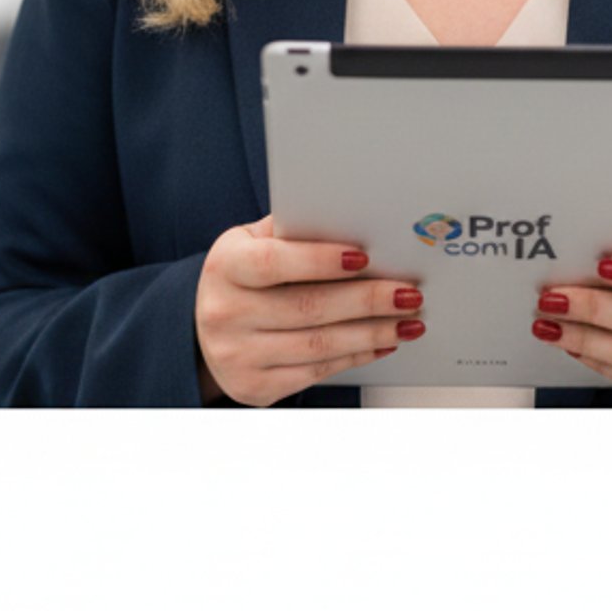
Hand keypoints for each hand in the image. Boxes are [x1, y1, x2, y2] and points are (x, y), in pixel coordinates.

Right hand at [194, 212, 426, 406]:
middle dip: (367, 300)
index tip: (364, 257)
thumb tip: (357, 224)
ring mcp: (237, 355)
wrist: (203, 331)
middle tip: (408, 292)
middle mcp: (226, 313)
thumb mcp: (252, 243)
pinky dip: (356, 356)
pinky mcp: (255, 386)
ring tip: (408, 320)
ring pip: (318, 345)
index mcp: (225, 266)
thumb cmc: (242, 277)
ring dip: (372, 333)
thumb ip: (295, 232)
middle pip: (308, 307)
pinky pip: (316, 371)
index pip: (273, 262)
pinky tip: (381, 343)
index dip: (320, 260)